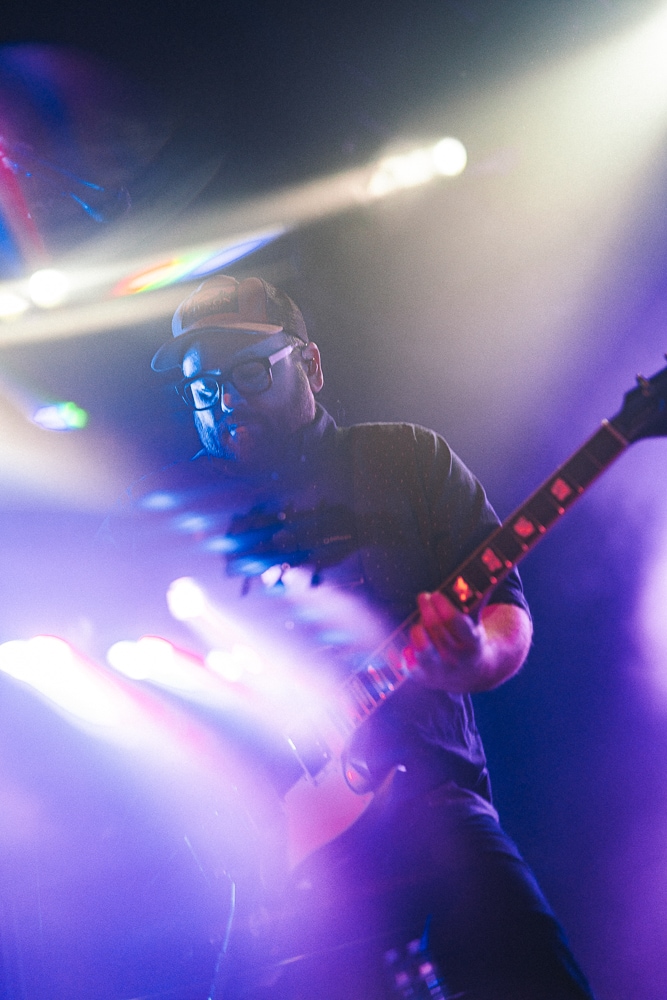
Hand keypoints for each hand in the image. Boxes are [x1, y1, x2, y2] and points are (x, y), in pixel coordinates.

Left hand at [409, 591, 531, 693]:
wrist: (473, 673)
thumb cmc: (471, 636)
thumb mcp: (477, 620)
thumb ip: (477, 596)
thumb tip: (489, 565)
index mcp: (474, 644)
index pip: (458, 625)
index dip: (445, 608)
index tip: (436, 595)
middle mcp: (457, 660)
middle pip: (438, 632)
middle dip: (428, 611)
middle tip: (424, 596)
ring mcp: (440, 671)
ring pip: (423, 649)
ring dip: (419, 631)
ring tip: (419, 623)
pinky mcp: (423, 677)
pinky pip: (408, 666)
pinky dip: (404, 655)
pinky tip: (402, 647)